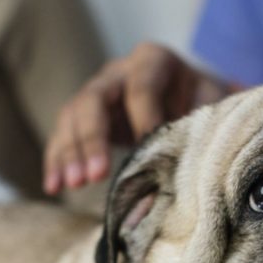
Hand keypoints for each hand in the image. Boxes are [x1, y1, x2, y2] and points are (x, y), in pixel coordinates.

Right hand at [43, 43, 235, 194]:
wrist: (194, 98)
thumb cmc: (204, 106)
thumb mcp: (209, 114)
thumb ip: (192, 144)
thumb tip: (159, 201)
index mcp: (154, 60)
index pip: (142, 87)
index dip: (143, 119)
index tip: (145, 150)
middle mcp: (118, 71)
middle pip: (94, 99)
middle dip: (93, 139)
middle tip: (96, 175)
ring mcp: (97, 91)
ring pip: (73, 116)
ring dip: (70, 152)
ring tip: (72, 185)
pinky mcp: (84, 115)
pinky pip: (63, 134)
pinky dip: (57, 160)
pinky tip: (53, 185)